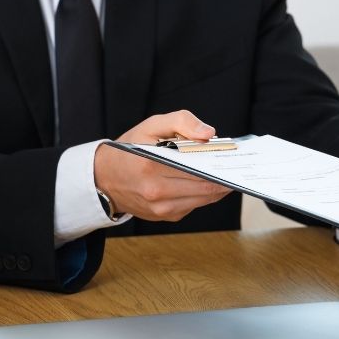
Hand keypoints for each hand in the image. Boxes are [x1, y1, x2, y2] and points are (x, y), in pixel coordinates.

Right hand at [94, 110, 231, 221]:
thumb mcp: (151, 126)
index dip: (221, 164)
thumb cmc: (129, 150)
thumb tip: (209, 134)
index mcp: (152, 165)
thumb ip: (182, 122)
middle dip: (224, 177)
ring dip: (217, 187)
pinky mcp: (166, 217)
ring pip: (204, 199)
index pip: (201, 170)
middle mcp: (157, 192)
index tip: (233, 157)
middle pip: (207, 188)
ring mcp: (162, 208)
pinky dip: (202, 194)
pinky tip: (202, 181)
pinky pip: (194, 205)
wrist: (103, 178)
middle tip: (234, 166)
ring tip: (223, 172)